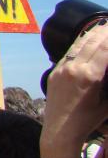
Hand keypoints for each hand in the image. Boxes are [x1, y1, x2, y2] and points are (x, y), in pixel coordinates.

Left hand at [41, 20, 107, 157]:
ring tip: (103, 26)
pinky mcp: (55, 71)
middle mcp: (74, 68)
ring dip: (92, 33)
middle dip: (105, 31)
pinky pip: (69, 52)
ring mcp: (62, 68)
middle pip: (92, 42)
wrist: (59, 131)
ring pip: (79, 44)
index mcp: (89, 76)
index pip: (105, 48)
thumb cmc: (88, 121)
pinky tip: (87, 38)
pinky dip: (80, 42)